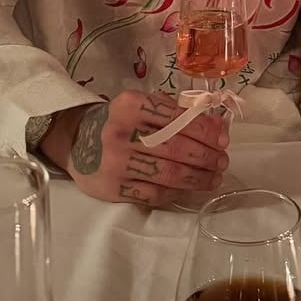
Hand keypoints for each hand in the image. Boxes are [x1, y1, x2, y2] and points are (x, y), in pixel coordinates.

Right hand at [41, 90, 228, 205]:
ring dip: (197, 177)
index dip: (204, 130)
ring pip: (168, 174)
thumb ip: (176, 112)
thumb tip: (217, 127)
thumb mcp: (142, 105)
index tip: (223, 138)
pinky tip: (189, 189)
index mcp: (130, 105)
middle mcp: (121, 132)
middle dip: (206, 156)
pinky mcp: (113, 188)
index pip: (176, 117)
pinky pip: (154, 194)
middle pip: (175, 147)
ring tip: (214, 177)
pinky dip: (177, 192)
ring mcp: (116, 163)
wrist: (77, 140)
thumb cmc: (121, 120)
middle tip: (222, 160)